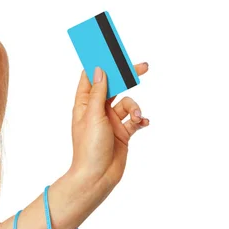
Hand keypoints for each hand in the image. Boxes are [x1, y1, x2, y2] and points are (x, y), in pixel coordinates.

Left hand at [69, 62, 149, 194]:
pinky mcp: (123, 133)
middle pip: (114, 87)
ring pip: (128, 104)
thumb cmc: (89, 148)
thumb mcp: (93, 116)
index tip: (111, 51)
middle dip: (127, 78)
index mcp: (85, 105)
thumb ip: (98, 92)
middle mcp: (97, 111)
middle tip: (143, 67)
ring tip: (137, 117)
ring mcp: (111, 122)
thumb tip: (99, 70)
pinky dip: (140, 119)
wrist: (97, 177)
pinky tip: (144, 123)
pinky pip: (135, 120)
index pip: (91, 78)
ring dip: (135, 108)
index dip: (100, 64)